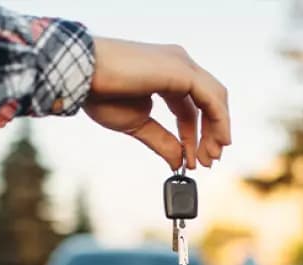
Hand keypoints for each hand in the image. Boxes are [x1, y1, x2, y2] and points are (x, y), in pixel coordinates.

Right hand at [85, 38, 230, 170]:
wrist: (83, 78)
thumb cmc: (101, 95)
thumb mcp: (138, 125)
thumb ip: (162, 142)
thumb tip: (179, 162)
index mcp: (166, 76)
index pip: (191, 108)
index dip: (195, 136)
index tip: (194, 161)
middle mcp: (178, 65)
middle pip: (208, 103)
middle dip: (211, 134)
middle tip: (209, 162)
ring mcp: (180, 63)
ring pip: (215, 99)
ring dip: (217, 130)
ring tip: (212, 157)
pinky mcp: (181, 69)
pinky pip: (211, 97)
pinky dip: (219, 120)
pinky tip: (219, 141)